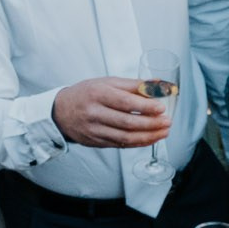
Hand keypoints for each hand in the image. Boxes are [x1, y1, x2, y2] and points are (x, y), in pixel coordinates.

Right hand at [53, 77, 173, 147]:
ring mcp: (94, 130)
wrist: (60, 112)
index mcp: (98, 93)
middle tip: (168, 122)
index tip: (161, 108)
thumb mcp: (107, 82)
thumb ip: (134, 85)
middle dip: (151, 124)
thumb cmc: (87, 93)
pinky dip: (138, 143)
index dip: (145, 106)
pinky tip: (151, 139)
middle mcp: (95, 112)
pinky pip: (121, 145)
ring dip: (148, 136)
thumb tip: (160, 85)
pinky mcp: (96, 142)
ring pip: (125, 137)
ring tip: (164, 132)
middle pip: (127, 122)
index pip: (124, 102)